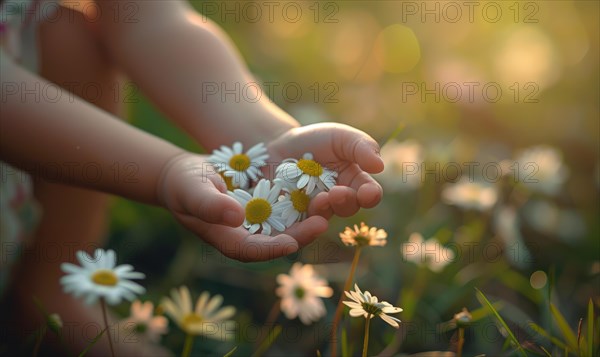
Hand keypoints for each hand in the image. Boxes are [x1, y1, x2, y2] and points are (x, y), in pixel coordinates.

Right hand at [156, 153, 326, 261]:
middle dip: (302, 234)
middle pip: (279, 241)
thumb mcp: (193, 191)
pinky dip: (304, 201)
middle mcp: (249, 236)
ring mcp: (260, 223)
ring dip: (309, 217)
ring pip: (289, 225)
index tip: (293, 241)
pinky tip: (321, 189)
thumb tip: (237, 216)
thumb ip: (210, 205)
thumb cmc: (184, 185)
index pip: (255, 250)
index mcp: (230, 240)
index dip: (274, 248)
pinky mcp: (267, 208)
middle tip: (323, 221)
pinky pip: (288, 208)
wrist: (187, 175)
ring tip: (329, 204)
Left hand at [267, 123, 383, 218]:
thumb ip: (361, 146)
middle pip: (347, 208)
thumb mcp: (340, 137)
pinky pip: (295, 229)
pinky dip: (297, 228)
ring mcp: (314, 212)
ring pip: (321, 220)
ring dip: (323, 212)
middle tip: (336, 192)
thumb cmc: (314, 140)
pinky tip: (294, 219)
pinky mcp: (291, 219)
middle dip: (344, 201)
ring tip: (319, 200)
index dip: (370, 196)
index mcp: (354, 182)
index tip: (368, 193)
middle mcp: (337, 201)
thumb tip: (380, 166)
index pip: (369, 194)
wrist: (276, 146)